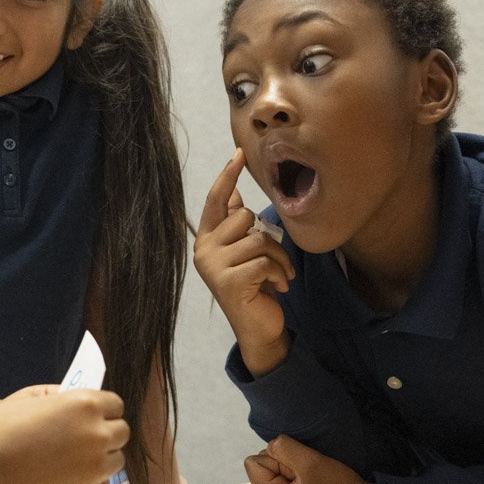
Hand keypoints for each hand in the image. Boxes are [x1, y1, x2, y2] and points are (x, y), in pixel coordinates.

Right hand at [0, 389, 127, 483]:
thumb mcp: (26, 400)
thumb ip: (58, 396)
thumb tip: (72, 397)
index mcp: (85, 406)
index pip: (116, 405)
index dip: (103, 410)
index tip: (93, 417)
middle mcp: (97, 435)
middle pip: (122, 432)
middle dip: (105, 433)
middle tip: (83, 439)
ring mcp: (94, 468)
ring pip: (115, 460)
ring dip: (100, 458)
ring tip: (71, 460)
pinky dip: (88, 481)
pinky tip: (64, 477)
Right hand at [192, 148, 294, 376]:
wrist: (258, 329)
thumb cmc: (254, 287)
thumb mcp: (245, 252)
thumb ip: (236, 227)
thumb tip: (234, 195)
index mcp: (206, 239)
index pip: (216, 200)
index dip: (227, 176)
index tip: (239, 153)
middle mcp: (203, 251)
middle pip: (244, 217)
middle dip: (269, 238)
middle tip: (274, 261)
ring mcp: (213, 267)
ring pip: (258, 239)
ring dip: (278, 258)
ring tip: (279, 276)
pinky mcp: (228, 282)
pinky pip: (264, 262)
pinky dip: (280, 273)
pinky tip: (278, 288)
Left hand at [244, 435, 375, 483]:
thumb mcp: (309, 463)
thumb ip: (282, 447)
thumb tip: (270, 443)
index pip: (253, 462)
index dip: (278, 458)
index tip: (301, 472)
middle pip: (262, 463)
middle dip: (285, 463)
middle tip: (310, 477)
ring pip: (274, 467)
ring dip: (293, 467)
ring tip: (314, 480)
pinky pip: (283, 474)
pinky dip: (298, 472)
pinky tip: (313, 483)